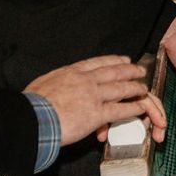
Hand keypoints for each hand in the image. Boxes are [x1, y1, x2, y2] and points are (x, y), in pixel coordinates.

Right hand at [26, 55, 166, 146]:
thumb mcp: (44, 82)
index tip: (122, 58)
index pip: (97, 63)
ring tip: (144, 88)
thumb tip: (58, 83)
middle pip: (113, 72)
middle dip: (129, 70)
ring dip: (135, 88)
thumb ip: (57, 81)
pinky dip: (134, 108)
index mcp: (70, 72)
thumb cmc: (32, 104)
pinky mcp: (97, 114)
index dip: (113, 60)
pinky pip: (121, 109)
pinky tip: (141, 107)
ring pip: (121, 89)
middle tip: (139, 70)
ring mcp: (93, 96)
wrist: (32, 117)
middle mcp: (85, 80)